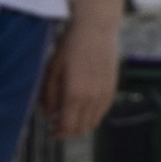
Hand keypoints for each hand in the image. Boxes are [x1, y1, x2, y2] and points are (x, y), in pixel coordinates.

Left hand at [39, 5, 122, 139]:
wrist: (96, 28)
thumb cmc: (70, 45)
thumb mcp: (53, 68)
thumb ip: (49, 94)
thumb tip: (48, 114)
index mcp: (75, 95)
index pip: (68, 127)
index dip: (58, 133)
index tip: (50, 132)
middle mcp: (92, 99)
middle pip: (81, 128)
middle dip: (68, 130)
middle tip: (56, 125)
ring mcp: (105, 94)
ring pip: (94, 122)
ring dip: (81, 124)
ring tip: (69, 115)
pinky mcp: (112, 89)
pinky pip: (102, 111)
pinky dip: (92, 114)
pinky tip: (82, 105)